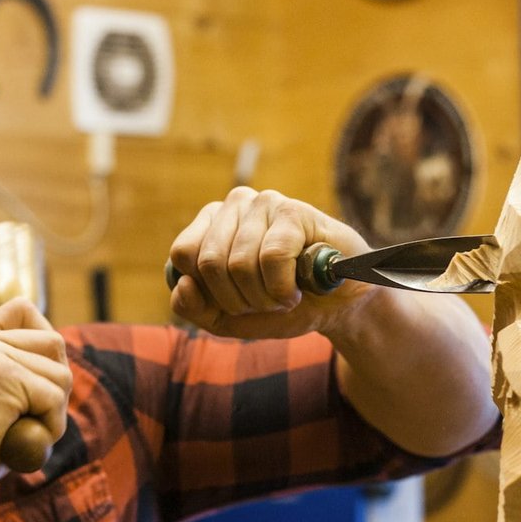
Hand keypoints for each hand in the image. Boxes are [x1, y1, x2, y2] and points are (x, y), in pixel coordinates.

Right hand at [0, 298, 70, 492]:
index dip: (44, 342)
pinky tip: (22, 441)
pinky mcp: (2, 377)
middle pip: (53, 343)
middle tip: (32, 418)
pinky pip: (53, 398)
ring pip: (60, 374)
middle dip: (56, 386)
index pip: (24, 310)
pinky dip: (51, 426)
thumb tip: (59, 361)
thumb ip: (12, 370)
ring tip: (23, 433)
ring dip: (55, 413)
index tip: (38, 378)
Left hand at [167, 187, 373, 338]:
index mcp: (211, 224)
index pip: (183, 255)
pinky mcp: (294, 211)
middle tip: (265, 300)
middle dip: (239, 299)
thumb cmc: (280, 305)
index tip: (238, 299)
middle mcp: (234, 205)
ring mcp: (265, 203)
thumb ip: (192, 308)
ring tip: (285, 294)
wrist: (337, 307)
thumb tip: (183, 284)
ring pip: (239, 264)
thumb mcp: (226, 318)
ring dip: (265, 297)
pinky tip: (300, 287)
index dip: (210, 292)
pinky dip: (283, 288)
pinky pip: (271, 258)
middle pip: (209, 262)